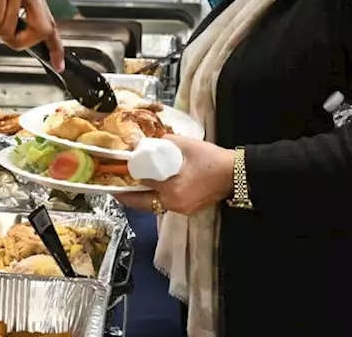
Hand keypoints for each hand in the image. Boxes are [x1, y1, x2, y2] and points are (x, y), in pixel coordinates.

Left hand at [116, 136, 234, 214]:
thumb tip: (144, 141)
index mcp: (172, 189)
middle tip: (114, 186)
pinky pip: (162, 205)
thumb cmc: (211, 159)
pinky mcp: (186, 209)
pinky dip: (153, 197)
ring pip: (151, 205)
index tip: (116, 168)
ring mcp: (180, 209)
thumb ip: (162, 142)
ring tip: (129, 185)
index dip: (128, 174)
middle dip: (126, 195)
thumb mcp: (185, 145)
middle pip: (141, 202)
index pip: (142, 182)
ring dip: (139, 197)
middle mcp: (173, 204)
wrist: (236, 174)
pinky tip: (148, 187)